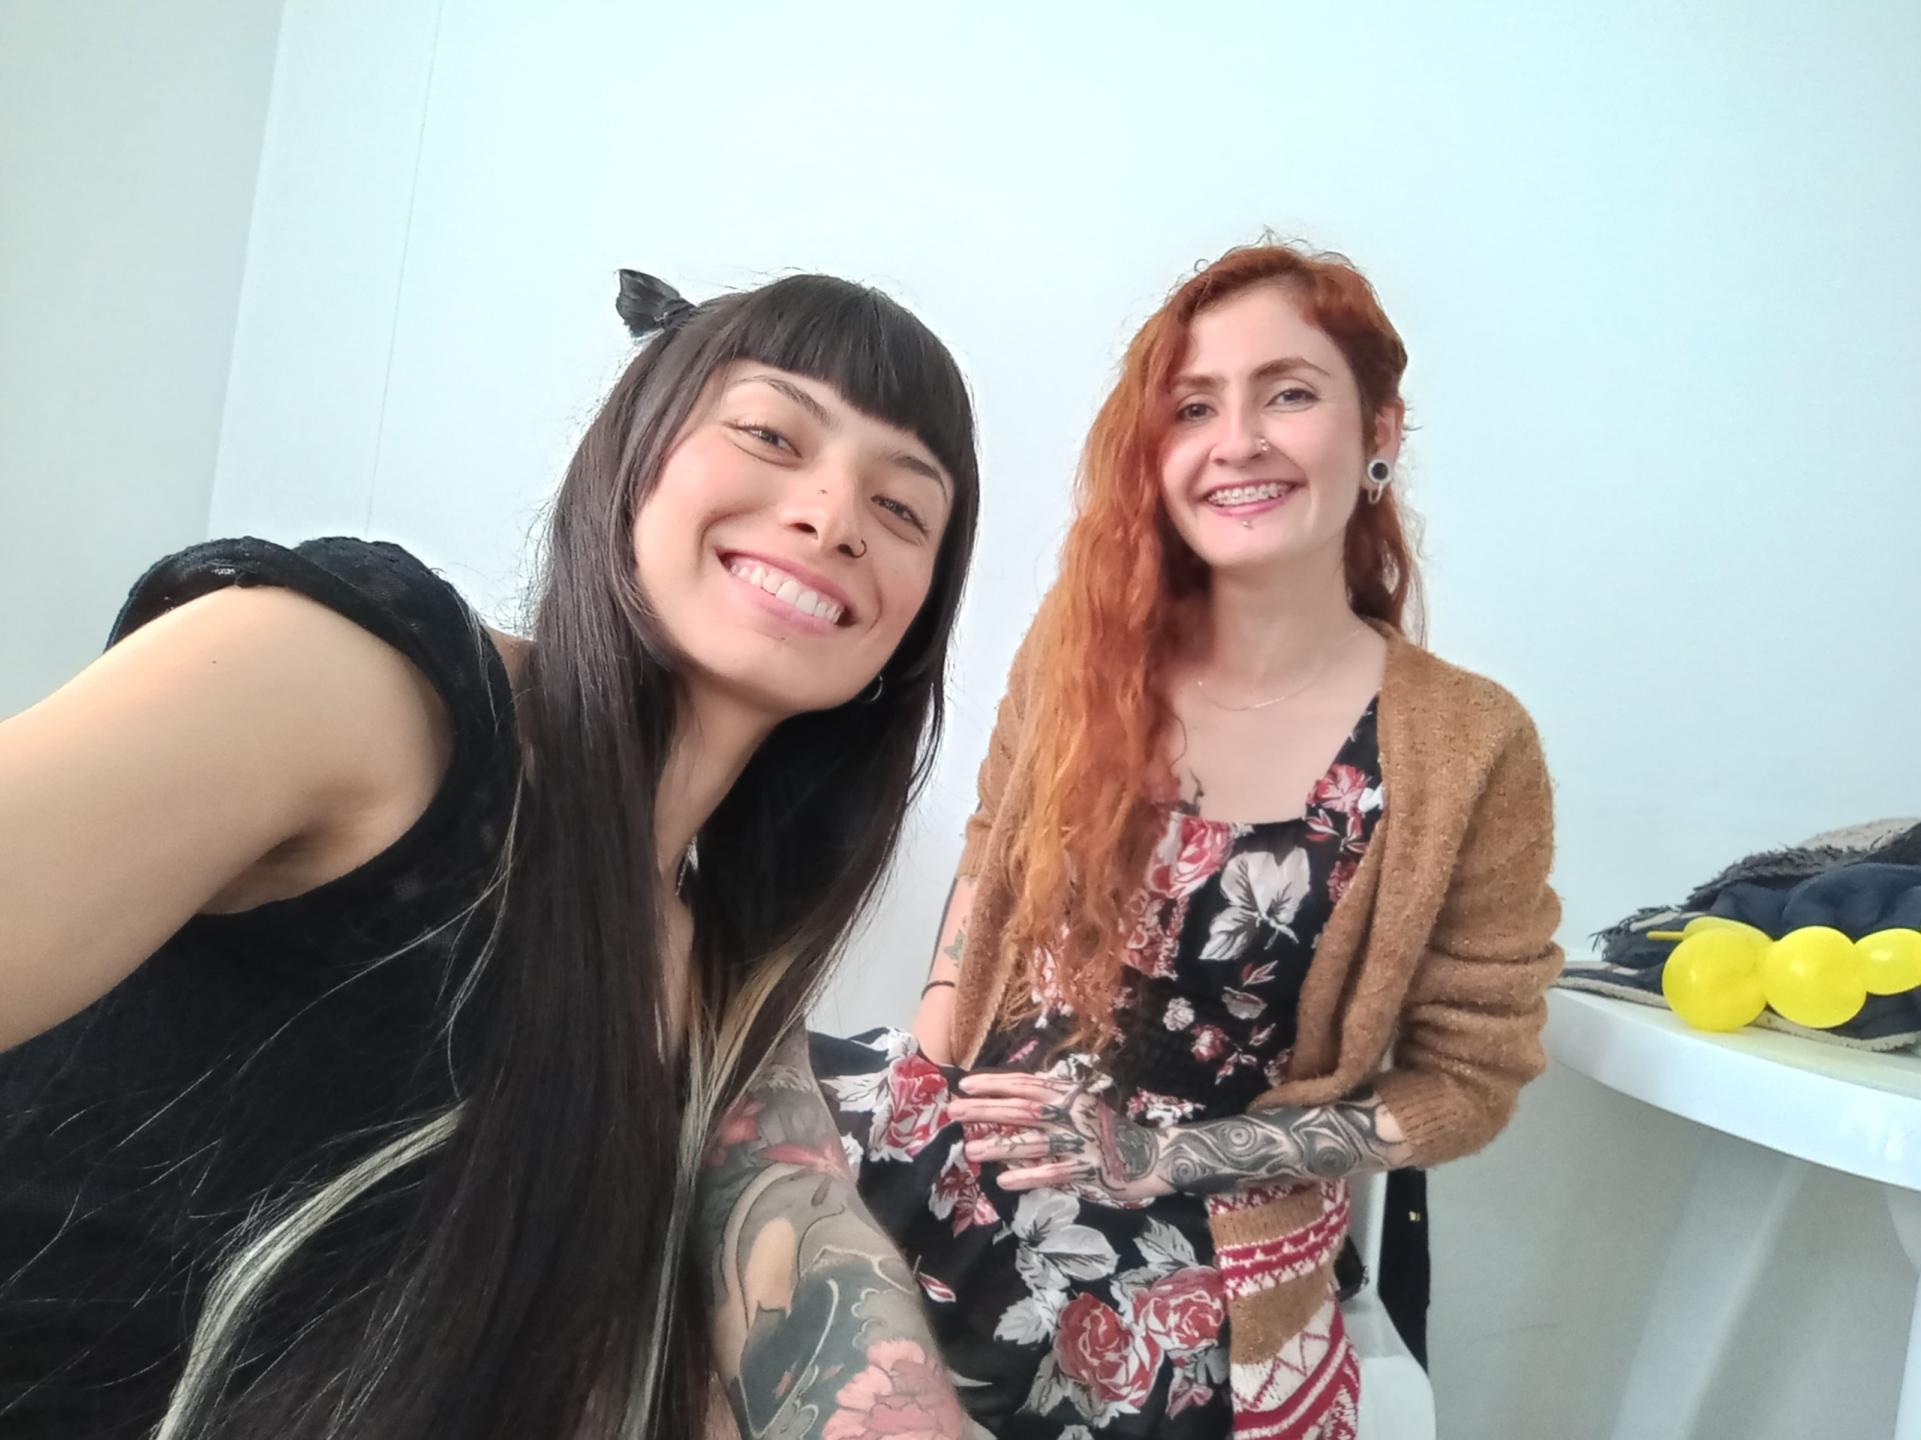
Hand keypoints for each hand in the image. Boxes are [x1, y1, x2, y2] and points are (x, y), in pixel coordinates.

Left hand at [947, 1071, 1170, 1203]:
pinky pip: (1053, 1172)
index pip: (1026, 1084)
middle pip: (1023, 1110)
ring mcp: (1081, 1142)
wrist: (1151, 1155)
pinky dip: (1028, 1176)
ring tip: (971, 1151)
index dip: (995, 1084)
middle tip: (955, 1111)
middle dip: (987, 1110)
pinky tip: (1003, 1181)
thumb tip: (1005, 1102)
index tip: (965, 1084)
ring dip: (1000, 1146)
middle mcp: (1072, 1114)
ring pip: (1033, 1143)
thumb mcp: (1079, 1107)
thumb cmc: (1106, 1131)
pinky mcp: (1088, 1170)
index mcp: (1069, 1094)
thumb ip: (1049, 1102)